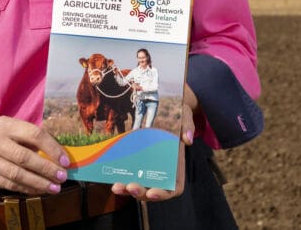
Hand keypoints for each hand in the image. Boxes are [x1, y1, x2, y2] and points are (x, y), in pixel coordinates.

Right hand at [0, 116, 70, 194]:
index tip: (65, 161)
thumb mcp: (12, 129)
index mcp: (5, 125)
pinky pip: (8, 185)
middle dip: (46, 169)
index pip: (34, 134)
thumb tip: (59, 157)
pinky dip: (26, 189)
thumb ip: (32, 139)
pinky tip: (38, 190)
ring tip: (54, 188)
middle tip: (62, 177)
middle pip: (24, 157)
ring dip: (39, 183)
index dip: (52, 148)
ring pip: (16, 175)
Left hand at [111, 83, 196, 201]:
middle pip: (153, 191)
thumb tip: (188, 137)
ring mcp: (149, 170)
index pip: (173, 188)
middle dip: (141, 192)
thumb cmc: (178, 116)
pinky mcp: (137, 164)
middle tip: (131, 187)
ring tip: (117, 186)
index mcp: (177, 167)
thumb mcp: (185, 117)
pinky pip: (130, 176)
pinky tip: (113, 179)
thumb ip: (187, 127)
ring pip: (139, 187)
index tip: (152, 192)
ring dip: (128, 190)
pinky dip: (122, 180)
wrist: (165, 108)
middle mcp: (163, 172)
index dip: (163, 193)